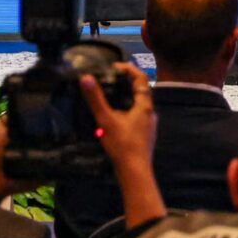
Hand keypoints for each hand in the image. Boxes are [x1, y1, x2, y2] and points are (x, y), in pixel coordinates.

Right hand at [79, 61, 157, 180]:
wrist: (135, 172)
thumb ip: (96, 99)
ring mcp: (149, 126)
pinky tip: (116, 120)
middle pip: (141, 92)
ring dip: (127, 99)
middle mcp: (150, 113)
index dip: (130, 69)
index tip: (116, 66)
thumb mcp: (106, 120)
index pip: (141, 79)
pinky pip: (137, 118)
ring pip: (139, 106)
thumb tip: (87, 77)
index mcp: (144, 106)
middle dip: (128, 84)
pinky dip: (127, 112)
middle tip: (112, 79)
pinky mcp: (145, 136)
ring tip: (111, 98)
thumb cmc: (122, 144)